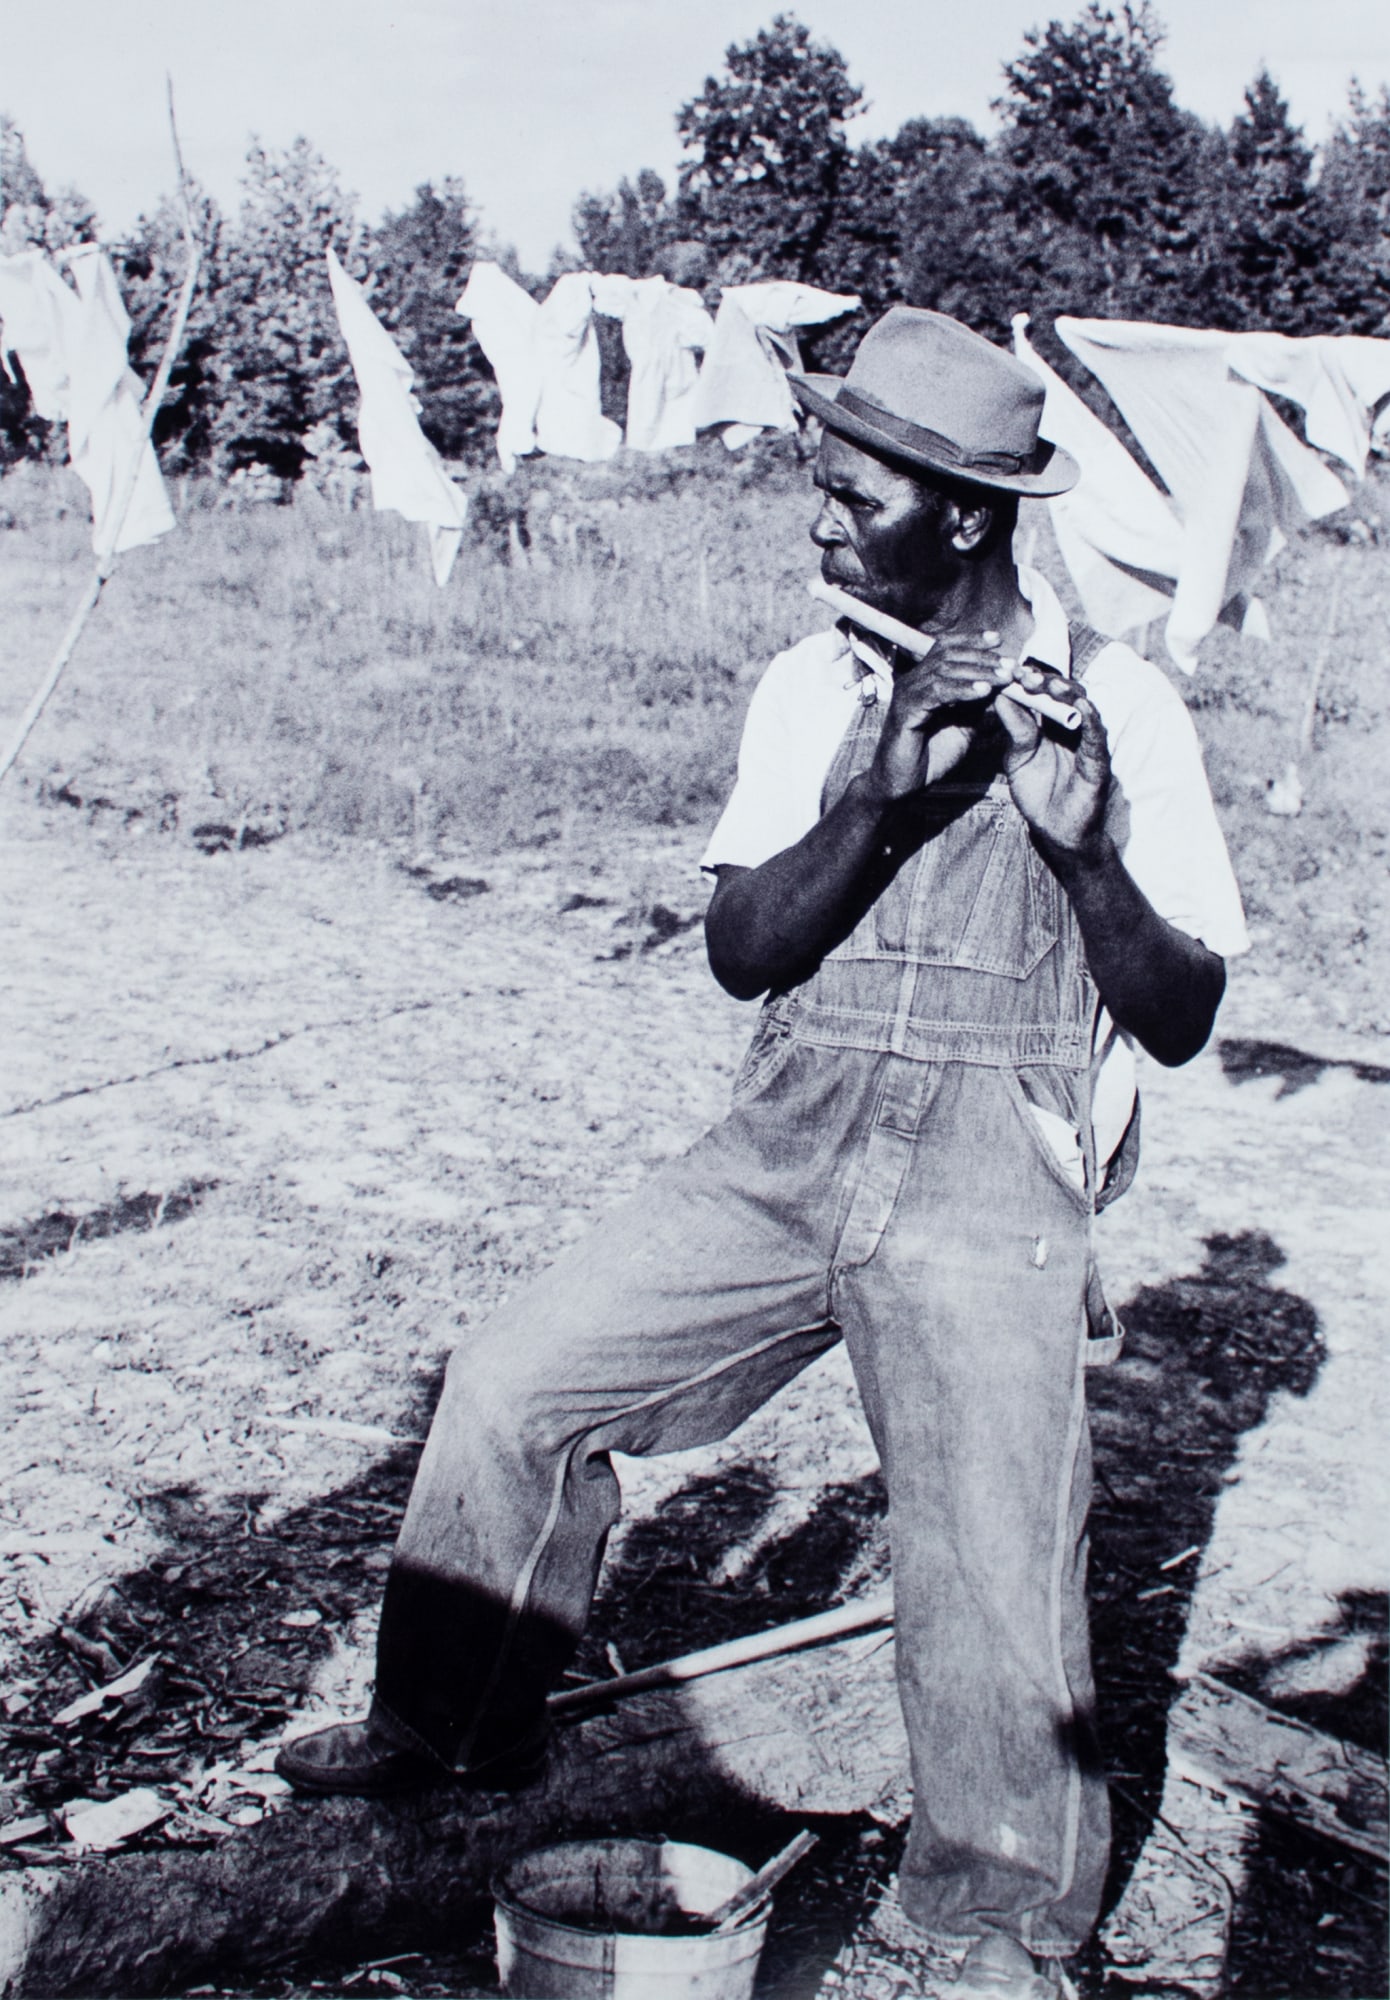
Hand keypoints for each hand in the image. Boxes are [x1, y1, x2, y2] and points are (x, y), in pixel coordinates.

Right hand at [865, 630, 1016, 799]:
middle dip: (983, 657)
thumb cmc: (930, 755)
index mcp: (924, 680)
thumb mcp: (963, 724)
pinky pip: (936, 693)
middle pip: (948, 653)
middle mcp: (912, 681)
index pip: (946, 646)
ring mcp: (907, 694)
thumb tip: (1001, 683)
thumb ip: (977, 703)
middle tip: (1010, 666)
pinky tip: (982, 692)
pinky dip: (961, 690)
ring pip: (944, 670)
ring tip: (1003, 678)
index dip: (972, 640)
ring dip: (978, 672)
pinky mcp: (904, 712)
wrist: (902, 784)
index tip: (999, 640)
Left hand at [996, 665, 1111, 858]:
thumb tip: (1000, 695)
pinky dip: (1090, 719)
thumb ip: (1014, 729)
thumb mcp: (1017, 757)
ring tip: (1051, 685)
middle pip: (1062, 693)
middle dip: (1044, 681)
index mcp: (1048, 723)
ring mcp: (1085, 739)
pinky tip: (1081, 706)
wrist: (1053, 828)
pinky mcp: (1097, 758)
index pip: (1041, 692)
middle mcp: (1069, 726)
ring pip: (1082, 706)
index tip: (1009, 669)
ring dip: (1067, 693)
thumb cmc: (1037, 791)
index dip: (1028, 679)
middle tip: (1026, 675)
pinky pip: (1096, 735)